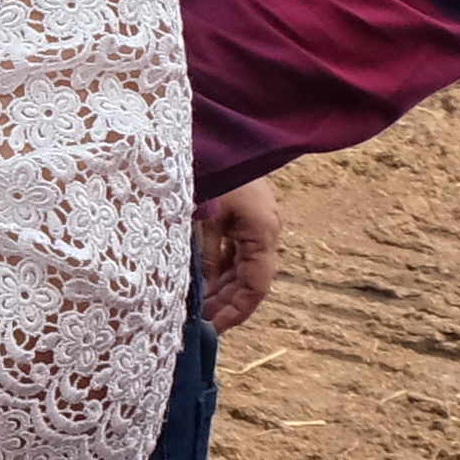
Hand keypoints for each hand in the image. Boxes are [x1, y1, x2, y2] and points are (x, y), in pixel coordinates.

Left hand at [196, 176, 281, 329]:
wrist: (218, 129)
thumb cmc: (214, 168)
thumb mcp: (206, 213)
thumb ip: (205, 252)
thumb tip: (202, 288)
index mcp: (262, 231)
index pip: (256, 286)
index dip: (237, 312)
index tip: (214, 330)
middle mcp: (264, 231)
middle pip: (249, 280)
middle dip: (225, 304)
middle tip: (197, 326)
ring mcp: (254, 223)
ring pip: (239, 267)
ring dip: (219, 289)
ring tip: (195, 311)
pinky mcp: (242, 215)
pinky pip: (232, 251)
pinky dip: (216, 268)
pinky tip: (198, 282)